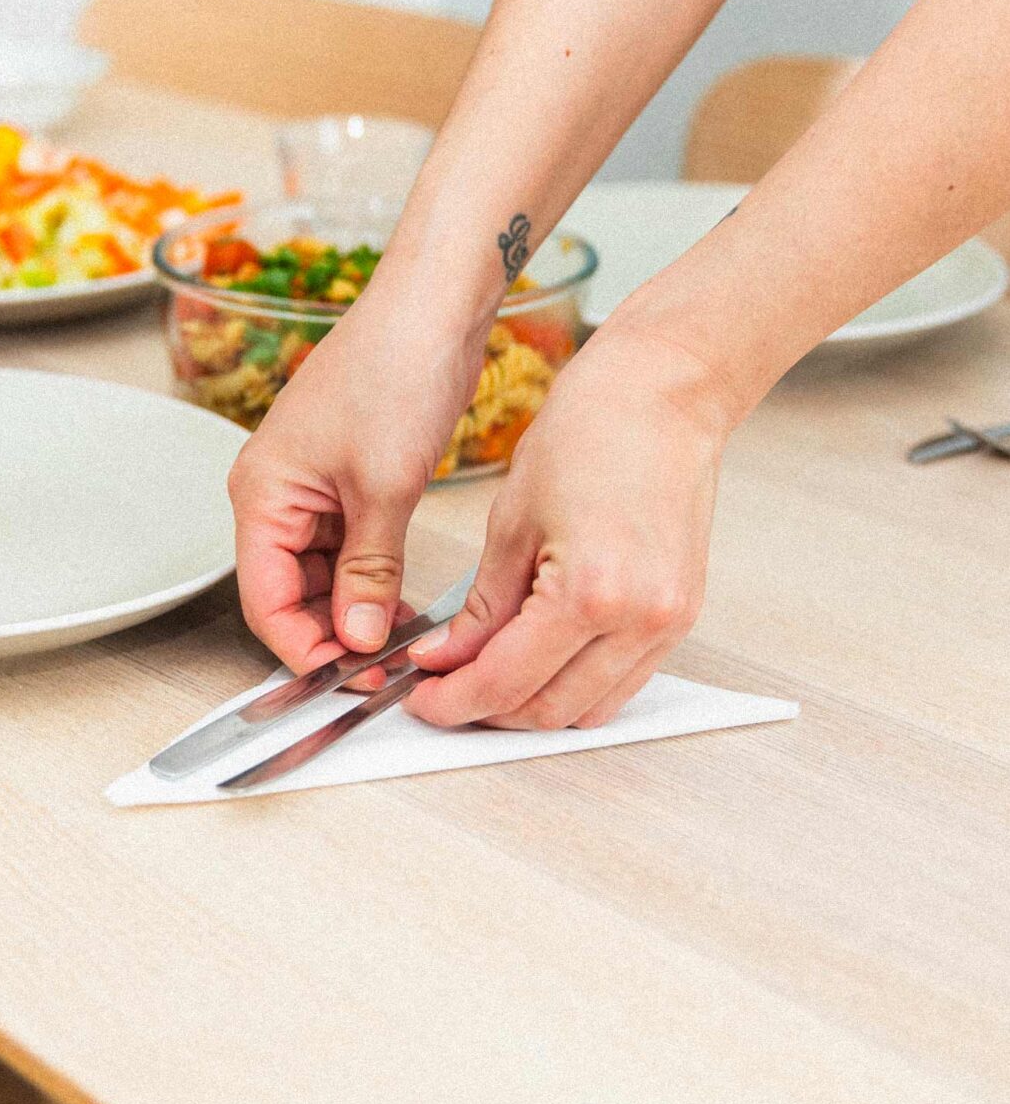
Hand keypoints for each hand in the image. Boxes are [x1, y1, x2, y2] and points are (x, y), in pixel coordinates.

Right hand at [227, 269, 487, 670]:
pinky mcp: (344, 477)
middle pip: (287, 591)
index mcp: (261, 492)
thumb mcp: (383, 488)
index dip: (302, 648)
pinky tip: (403, 601)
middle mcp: (273, 492)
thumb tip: (358, 638)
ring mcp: (309, 485)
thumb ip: (368, 571)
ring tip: (400, 641)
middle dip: (331, 633)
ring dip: (354, 609)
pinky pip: (345, 546)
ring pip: (320, 574)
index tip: (350, 678)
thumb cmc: (394, 372)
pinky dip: (371, 577)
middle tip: (383, 668)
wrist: (432, 306)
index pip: (263, 599)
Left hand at [404, 329, 730, 729]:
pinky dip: (573, 685)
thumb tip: (447, 659)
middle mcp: (639, 620)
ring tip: (482, 676)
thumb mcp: (510, 522)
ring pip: (587, 710)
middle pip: (547, 709)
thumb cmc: (588, 433)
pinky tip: (534, 661)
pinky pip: (621, 683)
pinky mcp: (681, 617)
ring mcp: (668, 623)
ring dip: (531, 706)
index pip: (505, 681)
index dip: (453, 699)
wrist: (663, 393)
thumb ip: (480, 606)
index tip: (421, 698)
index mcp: (588, 592)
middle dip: (486, 710)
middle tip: (441, 689)